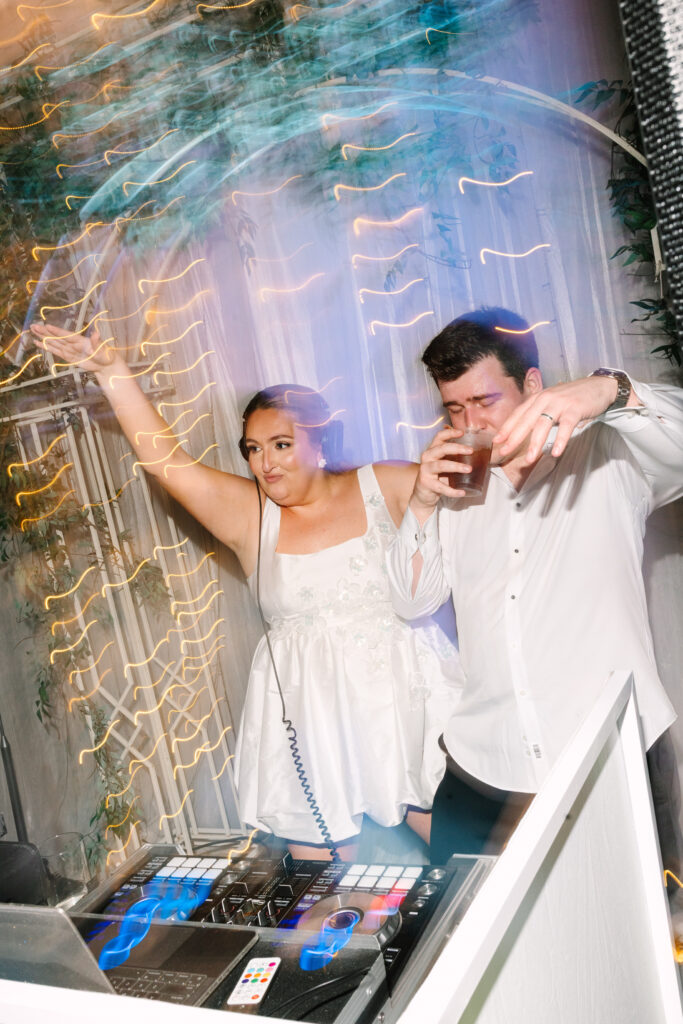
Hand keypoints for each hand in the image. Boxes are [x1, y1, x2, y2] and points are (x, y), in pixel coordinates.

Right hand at [31, 321, 118, 374]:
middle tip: (33, 325)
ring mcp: (69, 350)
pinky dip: (47, 347)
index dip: (56, 331)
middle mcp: (72, 343)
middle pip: (56, 337)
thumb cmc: (106, 355)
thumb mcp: (103, 350)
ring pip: (54, 343)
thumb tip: (97, 333)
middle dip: (44, 332)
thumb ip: (97, 342)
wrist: (106, 365)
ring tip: (33, 331)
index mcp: (80, 340)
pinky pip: (55, 351)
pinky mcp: (68, 357)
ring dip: (43, 337)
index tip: (47, 326)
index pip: (65, 335)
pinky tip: (39, 343)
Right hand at [410, 426, 472, 518]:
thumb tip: (478, 451)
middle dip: (457, 448)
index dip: (450, 433)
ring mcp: (425, 470)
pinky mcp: (426, 483)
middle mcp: (427, 457)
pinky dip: (452, 491)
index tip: (463, 432)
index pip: (439, 437)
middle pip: (441, 449)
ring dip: (456, 466)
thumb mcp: (444, 463)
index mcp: (433, 450)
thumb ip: (455, 456)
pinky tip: (462, 492)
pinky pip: (441, 487)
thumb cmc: (438, 475)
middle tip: (471, 451)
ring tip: (469, 469)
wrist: (424, 493)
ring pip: (441, 465)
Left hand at [493, 375, 622, 462]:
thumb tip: (521, 430)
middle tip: (505, 452)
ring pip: (543, 424)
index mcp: (537, 398)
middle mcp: (545, 398)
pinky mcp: (575, 408)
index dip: (507, 428)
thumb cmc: (572, 397)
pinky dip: (561, 439)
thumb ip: (537, 413)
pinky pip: (566, 426)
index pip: (518, 414)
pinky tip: (556, 452)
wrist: (598, 386)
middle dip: (514, 437)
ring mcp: (560, 403)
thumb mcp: (551, 402)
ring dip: (535, 443)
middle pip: (526, 420)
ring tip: (530, 459)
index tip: (496, 441)